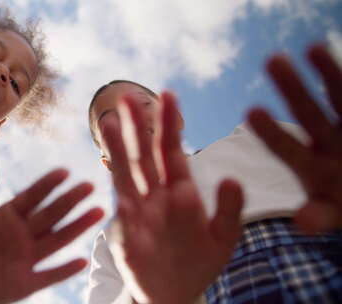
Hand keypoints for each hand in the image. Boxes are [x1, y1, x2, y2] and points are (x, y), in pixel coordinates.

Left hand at [0, 163, 103, 303]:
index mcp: (7, 218)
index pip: (32, 197)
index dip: (47, 185)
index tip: (64, 171)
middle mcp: (21, 236)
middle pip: (51, 215)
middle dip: (70, 201)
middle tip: (89, 186)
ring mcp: (25, 259)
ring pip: (57, 240)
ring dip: (76, 227)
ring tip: (98, 212)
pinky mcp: (24, 283)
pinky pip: (48, 275)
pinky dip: (64, 270)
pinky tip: (81, 261)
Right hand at [101, 93, 243, 303]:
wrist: (175, 293)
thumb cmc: (200, 262)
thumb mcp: (224, 236)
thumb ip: (230, 209)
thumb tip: (233, 178)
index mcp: (180, 191)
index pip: (172, 151)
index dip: (169, 124)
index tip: (167, 95)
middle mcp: (156, 196)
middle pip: (144, 155)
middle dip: (136, 126)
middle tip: (126, 96)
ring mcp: (138, 214)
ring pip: (126, 175)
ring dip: (117, 149)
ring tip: (106, 121)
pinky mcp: (127, 237)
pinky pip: (124, 219)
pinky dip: (123, 206)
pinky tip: (119, 191)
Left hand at [248, 45, 341, 232]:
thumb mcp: (336, 213)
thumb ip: (322, 216)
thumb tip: (302, 223)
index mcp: (310, 167)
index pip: (287, 148)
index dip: (272, 132)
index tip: (251, 112)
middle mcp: (326, 143)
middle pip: (308, 113)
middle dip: (293, 89)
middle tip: (271, 60)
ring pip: (336, 98)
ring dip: (325, 74)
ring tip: (309, 47)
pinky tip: (330, 52)